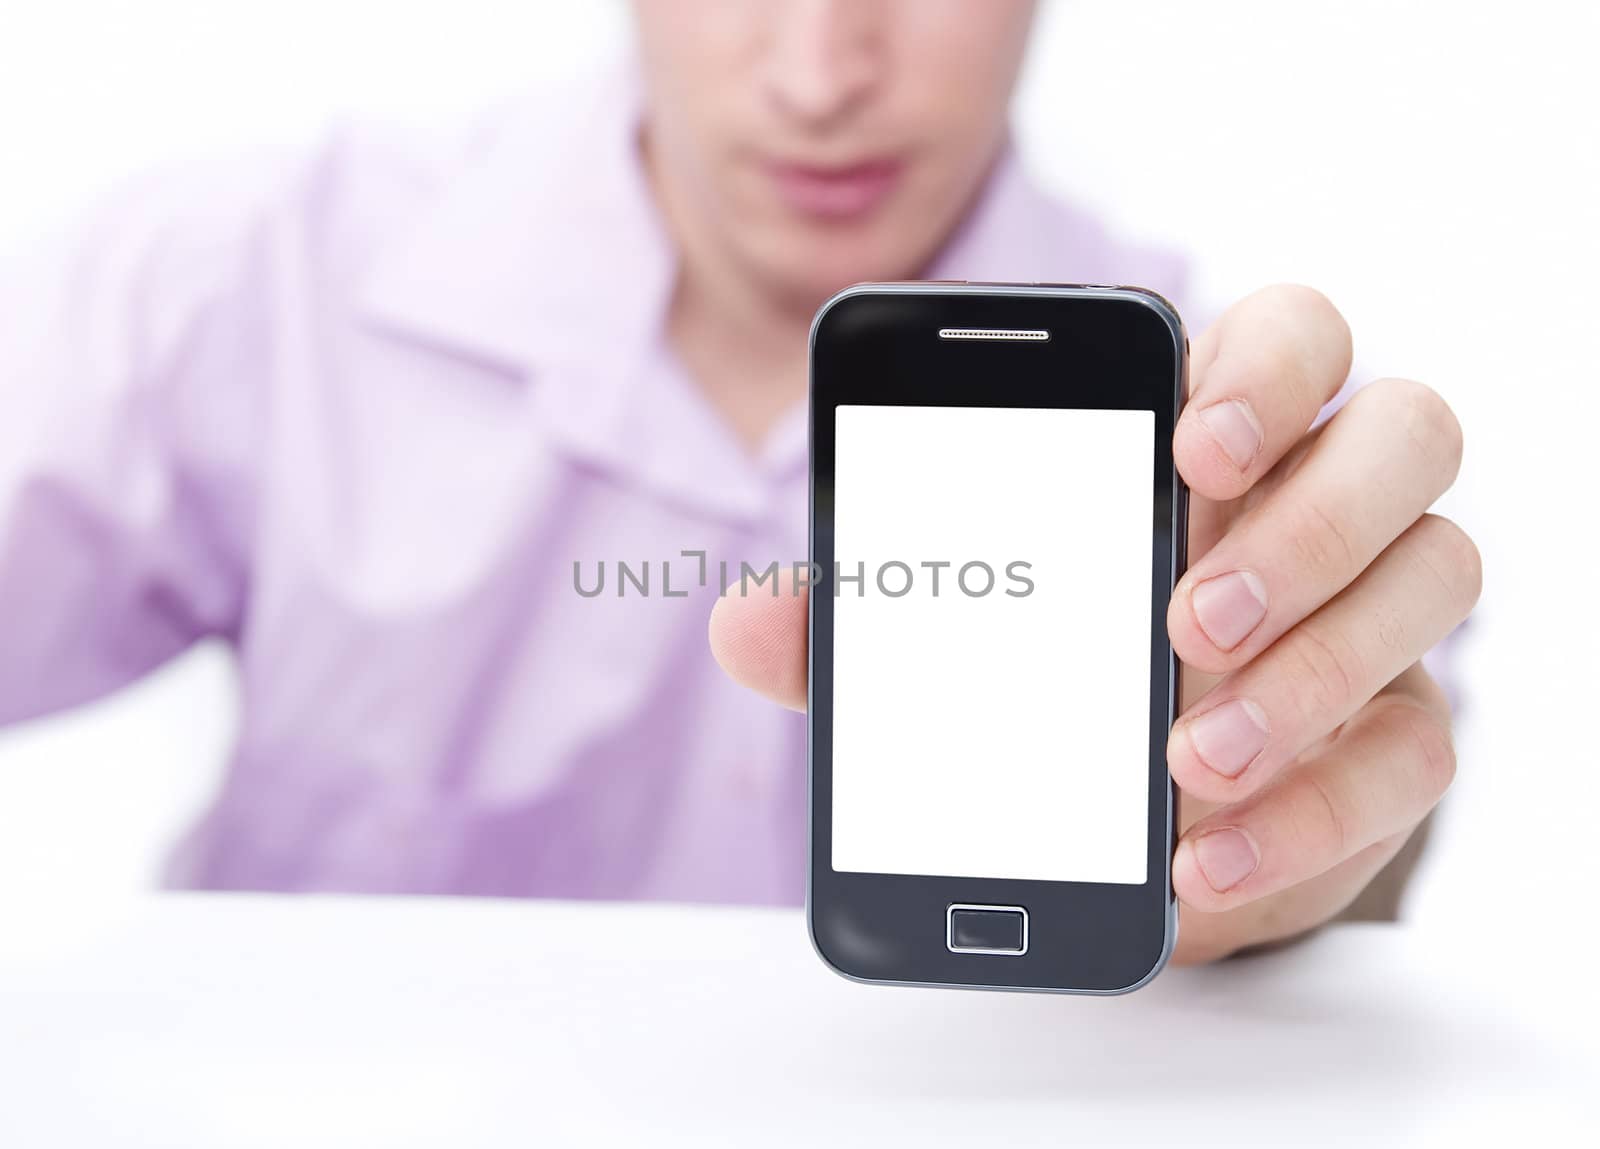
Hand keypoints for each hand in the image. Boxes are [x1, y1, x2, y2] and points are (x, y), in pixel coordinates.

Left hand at [708, 285, 1479, 963]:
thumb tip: (745, 621)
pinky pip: (1416, 753)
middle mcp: (1319, 506)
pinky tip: (1200, 856)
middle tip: (1184, 620)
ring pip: (1440, 574)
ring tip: (1183, 759)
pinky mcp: (1395, 736)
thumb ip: (860, 619)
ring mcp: (1374, 618)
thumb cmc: (1047, 675)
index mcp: (1213, 437)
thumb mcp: (945, 639)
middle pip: (1405, 433)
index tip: (1185, 438)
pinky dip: (1311, 809)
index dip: (1264, 366)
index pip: (1292, 336)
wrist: (1133, 811)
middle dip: (1306, 522)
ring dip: (1315, 670)